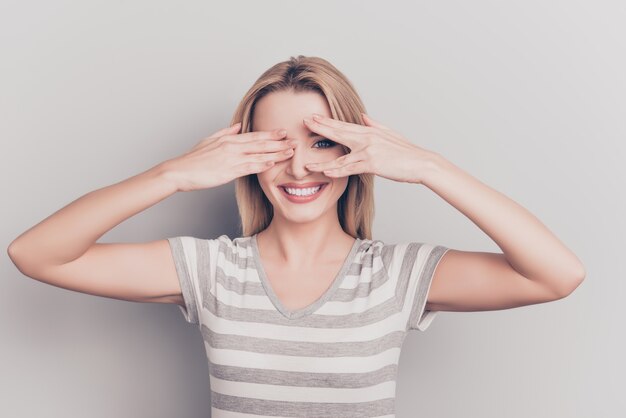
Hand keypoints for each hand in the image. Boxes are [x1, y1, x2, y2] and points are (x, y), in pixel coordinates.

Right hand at [165, 123, 295, 191]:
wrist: (179, 171)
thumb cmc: (192, 159)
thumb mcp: (209, 141)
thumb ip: (225, 133)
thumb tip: (238, 126)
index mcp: (228, 139)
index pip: (254, 135)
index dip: (270, 134)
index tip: (284, 132)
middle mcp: (232, 146)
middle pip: (260, 143)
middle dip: (279, 142)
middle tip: (295, 140)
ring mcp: (231, 158)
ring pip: (258, 154)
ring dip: (276, 153)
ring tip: (291, 152)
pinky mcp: (228, 171)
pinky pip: (249, 167)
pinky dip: (262, 165)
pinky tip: (272, 164)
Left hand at [302, 113, 436, 183]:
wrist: (421, 162)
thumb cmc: (407, 152)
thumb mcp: (389, 134)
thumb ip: (374, 125)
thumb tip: (363, 116)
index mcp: (369, 131)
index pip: (343, 125)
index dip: (326, 121)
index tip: (313, 117)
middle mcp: (367, 138)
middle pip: (338, 132)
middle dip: (319, 128)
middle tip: (303, 123)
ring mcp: (368, 150)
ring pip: (340, 156)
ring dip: (322, 160)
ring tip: (307, 162)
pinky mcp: (372, 163)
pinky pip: (351, 168)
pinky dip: (338, 171)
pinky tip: (326, 173)